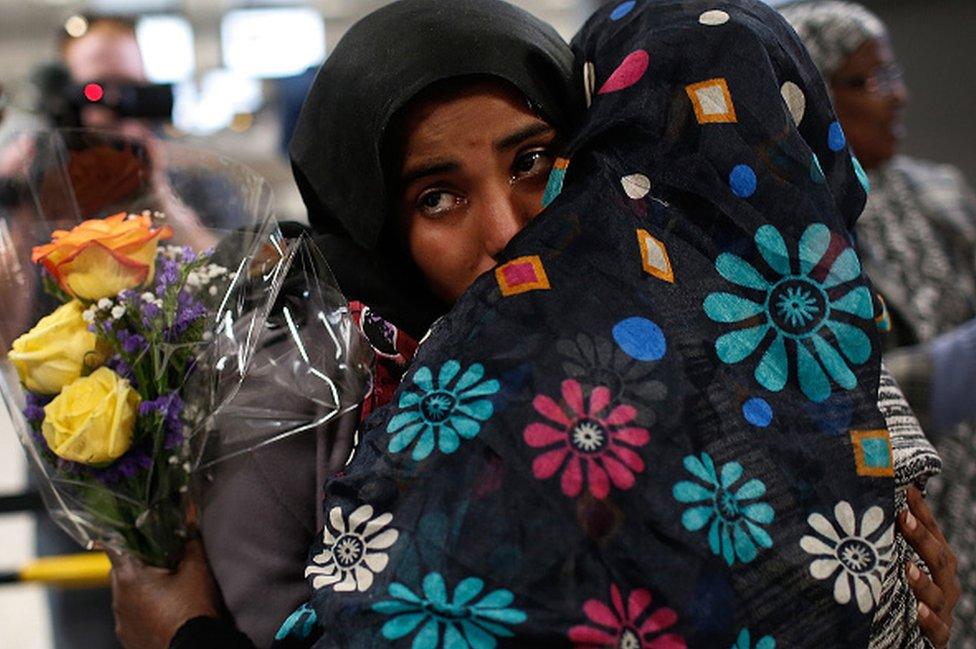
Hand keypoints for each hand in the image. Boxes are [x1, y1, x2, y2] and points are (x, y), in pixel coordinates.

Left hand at [108, 538, 221, 648]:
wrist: (196, 648)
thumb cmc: (194, 609)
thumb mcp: (197, 570)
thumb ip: (191, 543)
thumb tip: (189, 523)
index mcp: (129, 577)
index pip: (115, 545)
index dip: (127, 535)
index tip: (140, 532)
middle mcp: (118, 600)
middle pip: (120, 570)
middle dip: (138, 562)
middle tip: (162, 560)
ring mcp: (121, 622)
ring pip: (125, 595)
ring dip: (140, 589)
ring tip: (166, 589)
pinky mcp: (128, 640)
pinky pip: (131, 617)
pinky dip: (143, 611)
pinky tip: (164, 612)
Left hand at [899, 487, 959, 647]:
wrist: (910, 638)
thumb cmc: (900, 592)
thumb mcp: (895, 564)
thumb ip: (888, 540)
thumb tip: (869, 502)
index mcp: (937, 564)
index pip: (933, 535)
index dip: (922, 513)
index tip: (907, 490)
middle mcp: (944, 585)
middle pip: (939, 560)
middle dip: (922, 538)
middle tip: (903, 517)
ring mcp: (942, 611)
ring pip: (938, 595)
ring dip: (922, 581)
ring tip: (907, 567)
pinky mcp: (936, 637)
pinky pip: (937, 630)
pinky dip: (929, 620)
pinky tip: (920, 611)